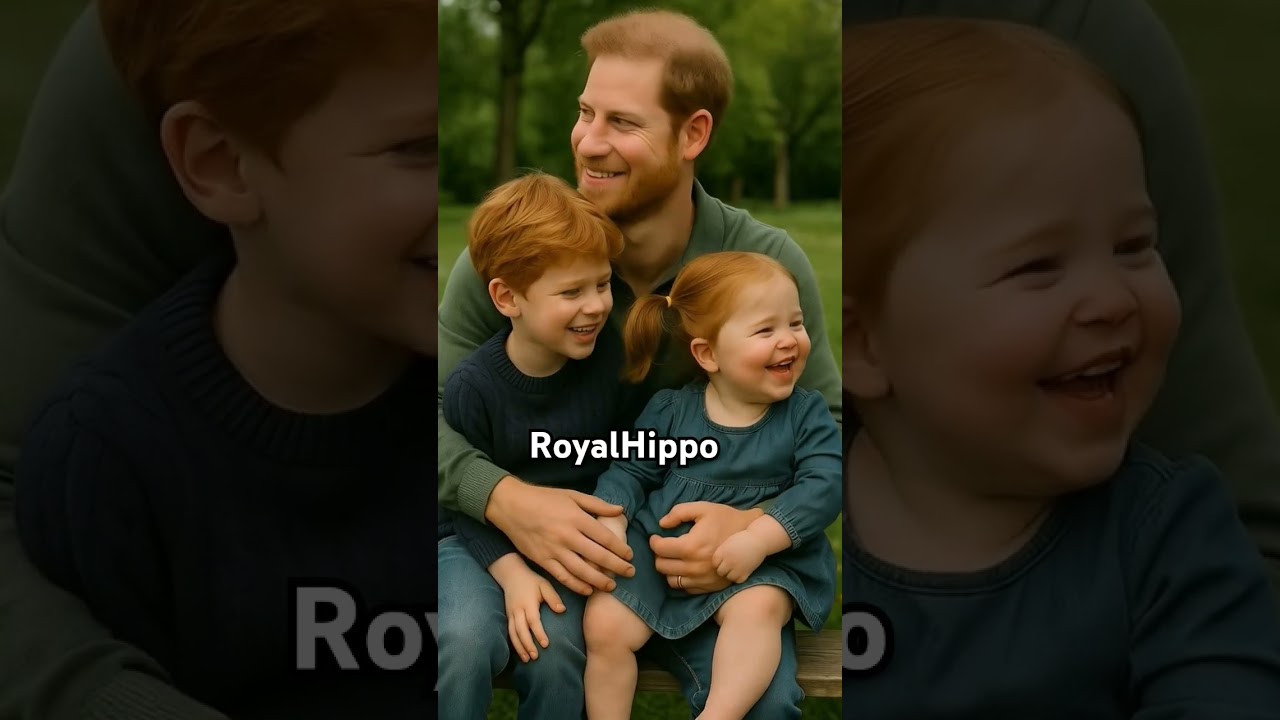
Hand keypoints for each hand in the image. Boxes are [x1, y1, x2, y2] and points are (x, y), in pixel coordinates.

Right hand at [486, 477, 634, 595]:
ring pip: (582, 571)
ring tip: (612, 586)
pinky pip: (563, 577)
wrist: (511, 506)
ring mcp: (554, 550)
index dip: (620, 549)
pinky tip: (588, 590)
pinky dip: (577, 586)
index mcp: (577, 518)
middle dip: (617, 567)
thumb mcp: (572, 496)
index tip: (630, 556)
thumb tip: (620, 510)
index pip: (605, 538)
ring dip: (600, 581)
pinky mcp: (543, 561)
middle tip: (630, 573)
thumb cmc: (544, 498)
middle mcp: (567, 536)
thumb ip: (597, 504)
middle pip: (598, 556)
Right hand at [489, 554, 565, 662]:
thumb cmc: (531, 581)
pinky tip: (519, 652)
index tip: (545, 644)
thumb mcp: (544, 585)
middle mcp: (517, 610)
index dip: (538, 633)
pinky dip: (514, 643)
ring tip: (527, 659)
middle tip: (535, 656)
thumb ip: (553, 597)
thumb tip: (562, 610)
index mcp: (528, 603)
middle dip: (527, 644)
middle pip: (520, 630)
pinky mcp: (507, 616)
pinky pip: (509, 632)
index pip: (532, 621)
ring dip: (519, 647)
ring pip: (513, 633)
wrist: (511, 574)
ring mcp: (511, 614)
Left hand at [650, 502, 762, 593]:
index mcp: (692, 546)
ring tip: (673, 557)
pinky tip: (685, 566)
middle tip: (664, 546)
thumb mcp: (703, 508)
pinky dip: (680, 578)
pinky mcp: (708, 587)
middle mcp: (695, 567)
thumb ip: (679, 512)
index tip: (655, 537)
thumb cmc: (726, 519)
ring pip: (671, 580)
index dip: (654, 541)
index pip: (660, 549)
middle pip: (662, 566)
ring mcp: (702, 579)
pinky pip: (685, 587)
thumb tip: (662, 524)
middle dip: (659, 555)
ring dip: (668, 568)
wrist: (750, 538)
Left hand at [712, 530, 767, 582]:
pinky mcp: (746, 572)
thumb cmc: (742, 539)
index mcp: (722, 552)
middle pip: (720, 572)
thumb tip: (715, 566)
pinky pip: (738, 580)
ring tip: (737, 567)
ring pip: (729, 577)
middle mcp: (728, 561)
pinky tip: (743, 570)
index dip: (719, 562)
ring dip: (732, 574)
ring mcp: (737, 568)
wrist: (759, 540)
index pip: (714, 564)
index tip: (726, 558)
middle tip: (732, 563)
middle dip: (725, 569)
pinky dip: (739, 578)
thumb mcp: (728, 543)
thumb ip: (721, 553)